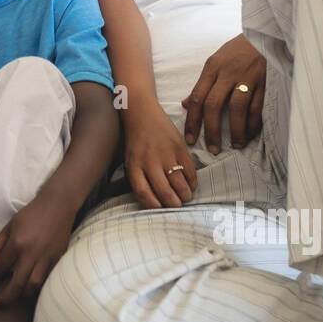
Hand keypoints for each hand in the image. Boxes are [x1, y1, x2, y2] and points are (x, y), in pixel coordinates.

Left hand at [0, 197, 74, 306]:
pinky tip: (27, 288)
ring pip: (33, 286)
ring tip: (13, 297)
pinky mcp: (57, 260)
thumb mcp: (9, 226)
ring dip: (21, 295)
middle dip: (5, 298)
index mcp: (17, 243)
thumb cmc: (30, 215)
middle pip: (17, 285)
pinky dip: (35, 287)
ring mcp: (46, 258)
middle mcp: (32, 253)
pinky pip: (45, 280)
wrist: (58, 206)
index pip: (1, 269)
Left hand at [122, 90, 196, 208]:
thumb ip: (139, 178)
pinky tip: (191, 185)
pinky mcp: (179, 146)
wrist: (142, 112)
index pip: (143, 192)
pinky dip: (192, 181)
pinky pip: (189, 169)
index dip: (153, 205)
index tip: (160, 209)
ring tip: (186, 197)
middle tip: (178, 206)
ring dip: (185, 194)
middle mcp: (149, 161)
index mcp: (134, 166)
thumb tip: (154, 200)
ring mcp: (165, 153)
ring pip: (179, 182)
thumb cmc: (135, 141)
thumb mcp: (130, 159)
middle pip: (163, 190)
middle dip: (173, 203)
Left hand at [182, 33, 265, 154]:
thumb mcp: (215, 62)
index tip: (190, 140)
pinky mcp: (265, 81)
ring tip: (236, 145)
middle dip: (211, 130)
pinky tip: (251, 134)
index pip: (198, 98)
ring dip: (236, 130)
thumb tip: (186, 104)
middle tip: (213, 149)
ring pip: (237, 108)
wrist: (263, 35)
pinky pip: (258, 106)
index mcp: (212, 68)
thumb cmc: (236, 51)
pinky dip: (254, 123)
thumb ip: (202, 84)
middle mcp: (227, 73)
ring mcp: (247, 77)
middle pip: (214, 105)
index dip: (192, 121)